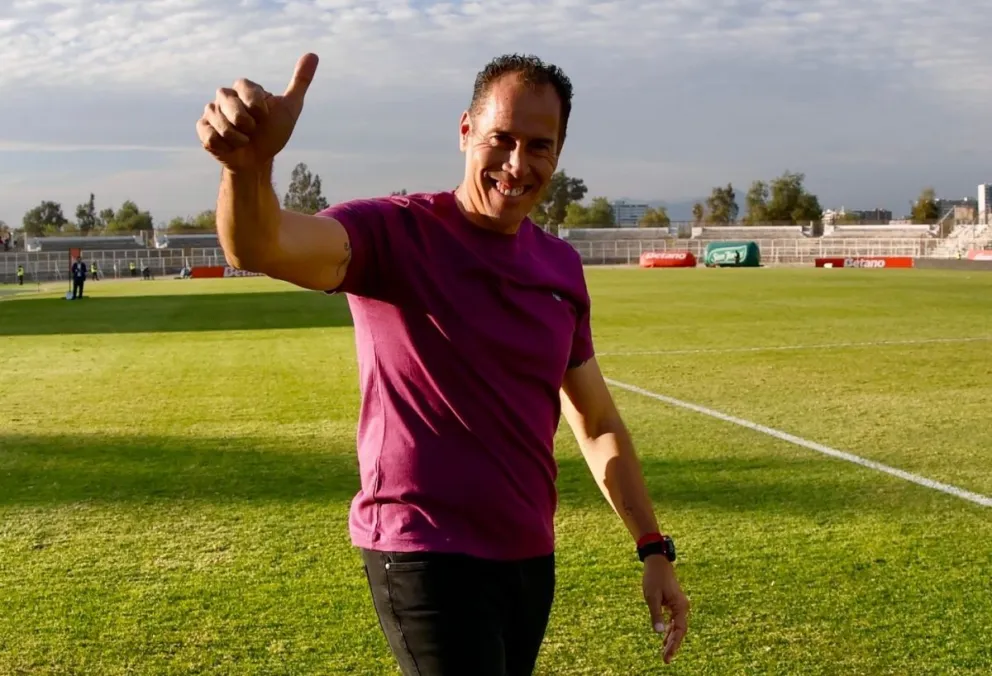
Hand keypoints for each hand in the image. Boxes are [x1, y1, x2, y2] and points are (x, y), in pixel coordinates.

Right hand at [196, 53, 318, 170]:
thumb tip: (313, 55)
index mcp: (244, 88)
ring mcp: (211, 112)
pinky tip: (230, 147)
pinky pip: (210, 137)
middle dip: (246, 123)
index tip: (265, 116)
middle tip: (253, 130)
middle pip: (230, 105)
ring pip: (220, 124)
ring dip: (238, 139)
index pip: (245, 87)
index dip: (257, 106)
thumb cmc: (273, 133)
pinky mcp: (202, 129)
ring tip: (243, 140)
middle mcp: (225, 96)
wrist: (258, 161)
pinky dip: (225, 147)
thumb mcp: (290, 108)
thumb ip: (300, 82)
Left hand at [643, 555, 688, 663]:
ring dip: (671, 639)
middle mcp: (683, 607)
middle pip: (679, 630)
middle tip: (666, 660)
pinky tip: (664, 639)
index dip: (674, 644)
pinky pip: (674, 621)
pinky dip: (669, 630)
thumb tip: (658, 632)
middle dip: (673, 645)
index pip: (679, 630)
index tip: (668, 656)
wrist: (657, 562)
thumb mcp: (651, 597)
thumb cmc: (654, 578)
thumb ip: (656, 615)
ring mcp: (679, 605)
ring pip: (677, 627)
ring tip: (665, 654)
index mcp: (680, 606)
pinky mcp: (674, 603)